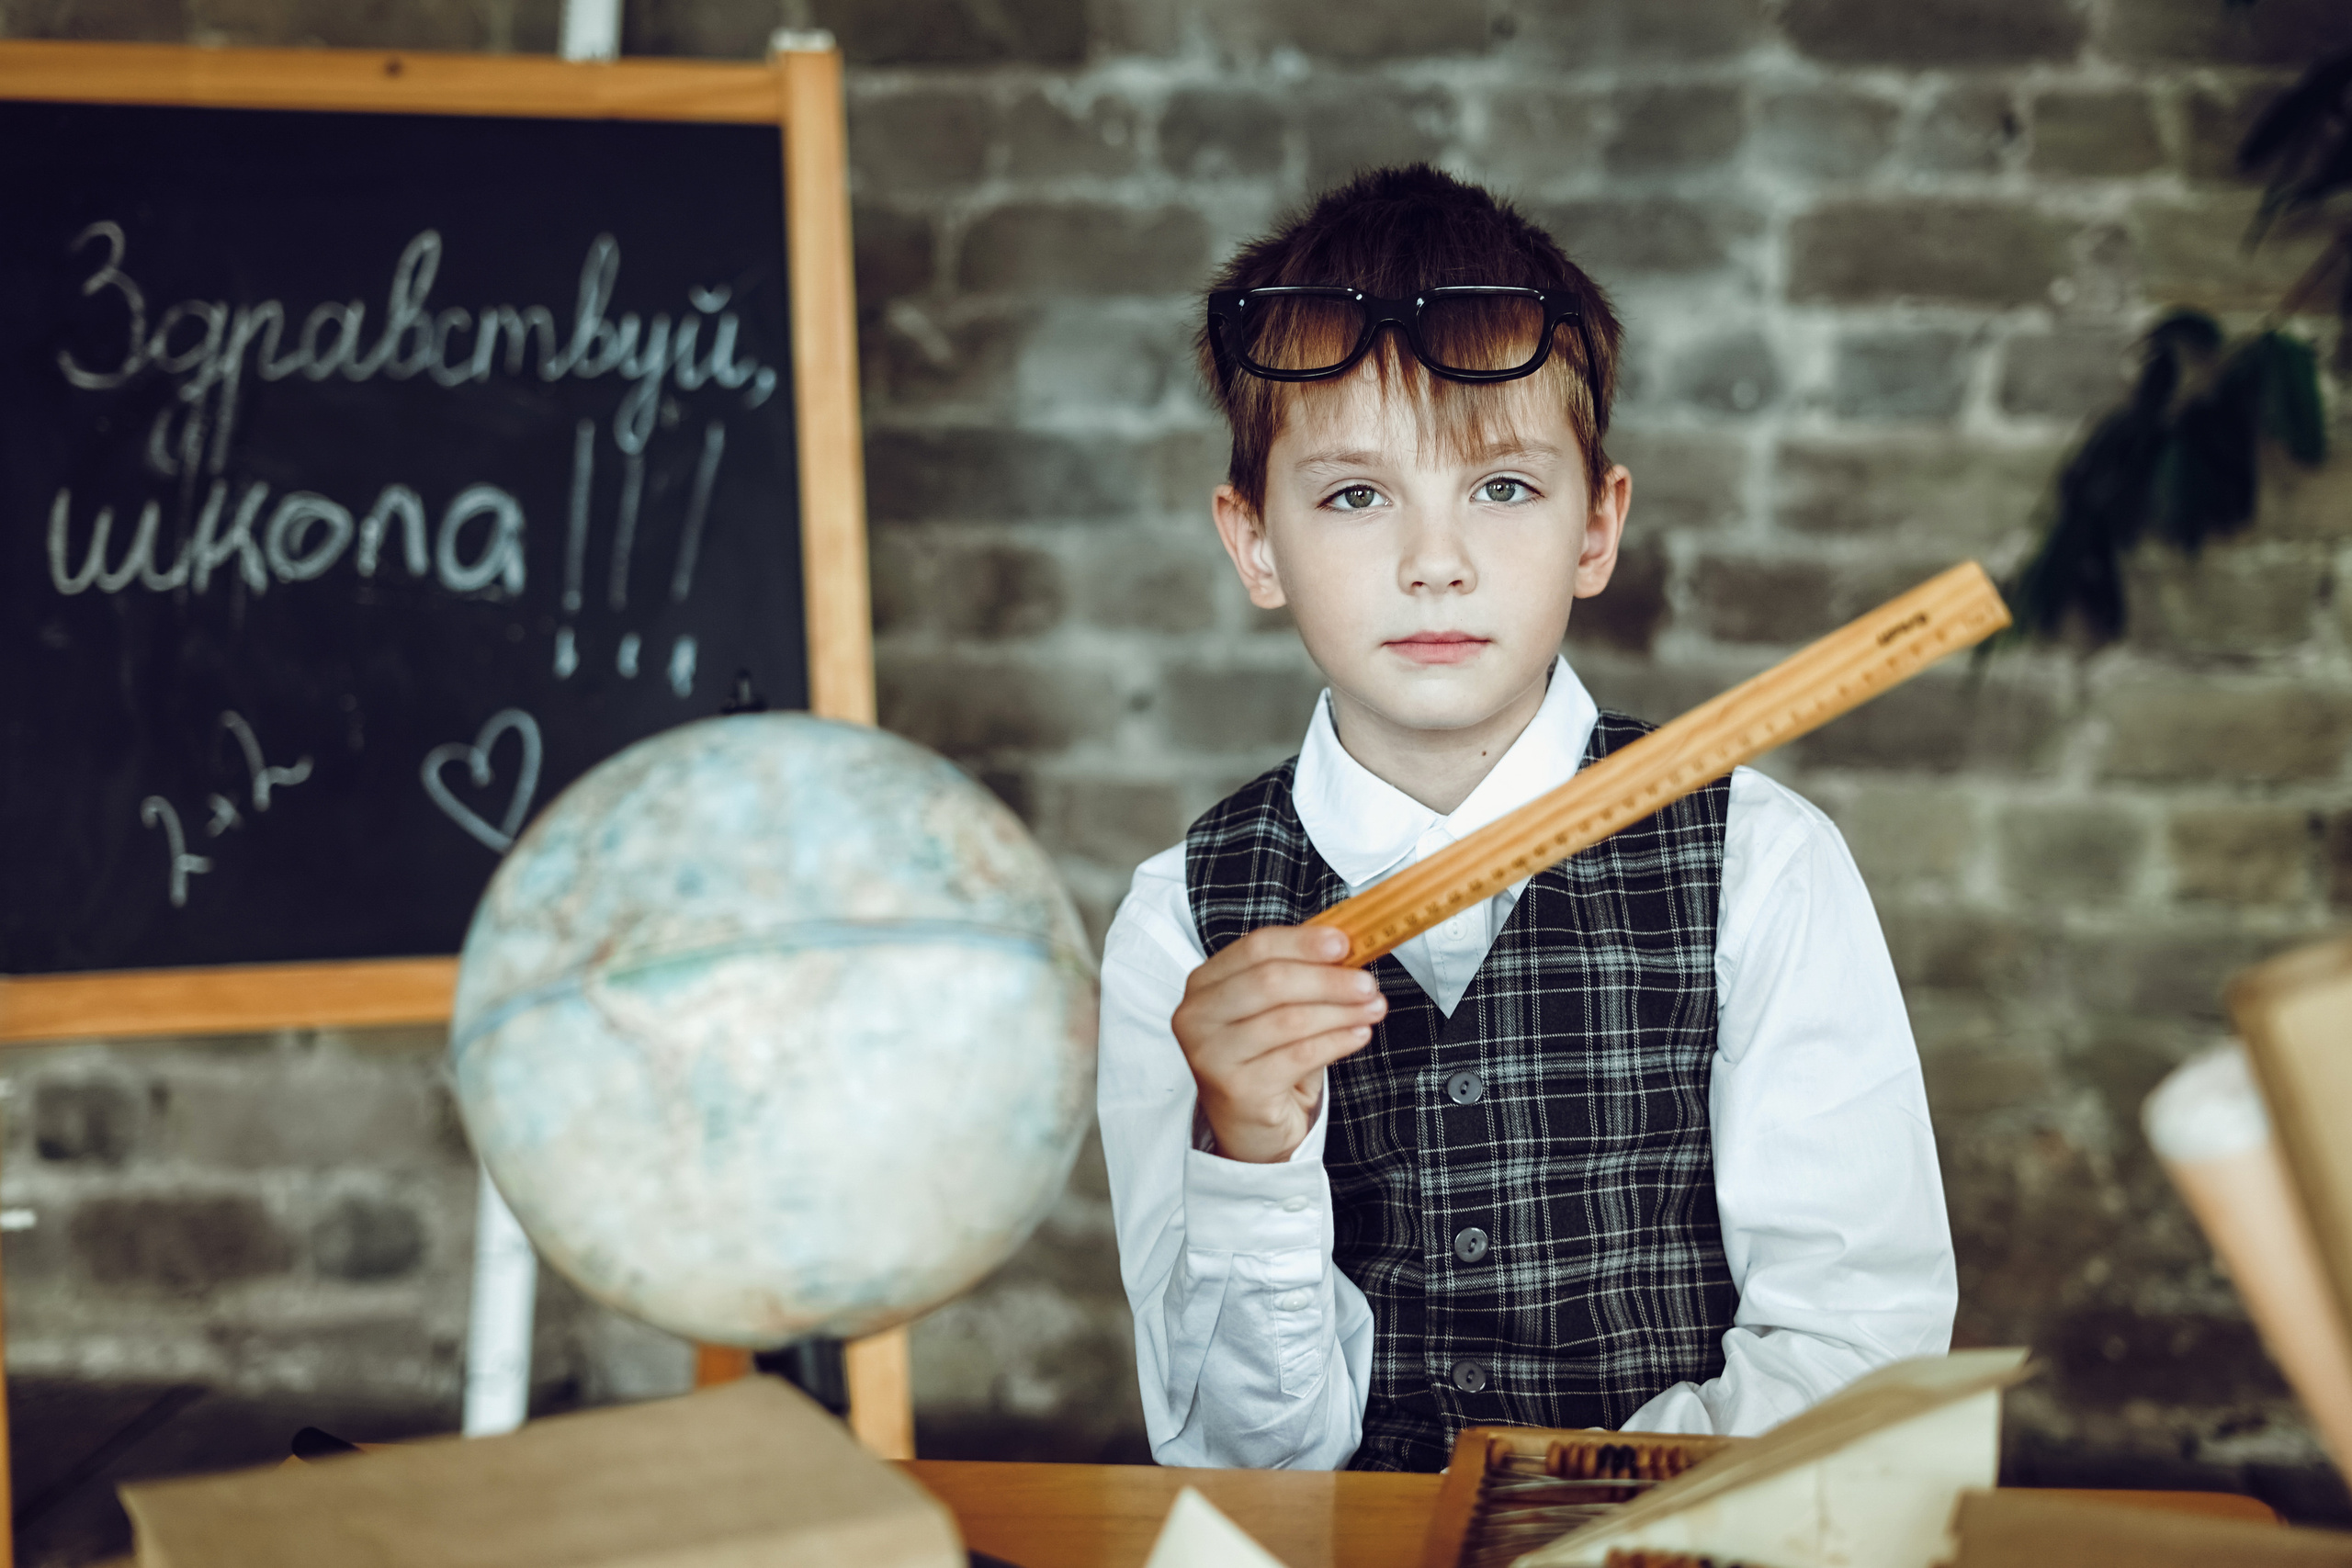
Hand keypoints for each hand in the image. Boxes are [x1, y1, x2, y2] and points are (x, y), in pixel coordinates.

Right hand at [1172, 924, 1386, 1163]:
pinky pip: (1300, 1056)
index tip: (1343, 943)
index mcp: (1204, 984)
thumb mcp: (1273, 1010)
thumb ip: (1298, 974)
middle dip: (1328, 980)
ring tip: (1373, 1009)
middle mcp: (1197, 1016)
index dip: (1303, 942)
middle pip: (1271, 981)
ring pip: (1289, 1019)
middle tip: (1367, 984)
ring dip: (1341, 1011)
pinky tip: (1359, 1035)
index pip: (1255, 948)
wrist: (1250, 1127)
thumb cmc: (1264, 1059)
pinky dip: (1337, 1041)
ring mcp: (1212, 1054)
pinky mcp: (1236, 1089)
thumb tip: (1346, 944)